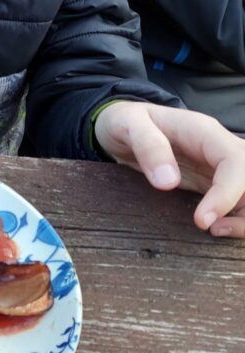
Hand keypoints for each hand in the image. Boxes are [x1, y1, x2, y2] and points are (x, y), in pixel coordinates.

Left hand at [94, 101, 244, 236]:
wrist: (120, 124)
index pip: (235, 160)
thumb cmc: (124, 121)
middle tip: (213, 229)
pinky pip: (238, 202)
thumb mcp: (125, 124)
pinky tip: (214, 228)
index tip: (202, 221)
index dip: (227, 193)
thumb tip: (168, 182)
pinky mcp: (212, 184)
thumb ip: (147, 145)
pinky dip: (236, 218)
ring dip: (244, 217)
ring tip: (215, 231)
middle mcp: (219, 149)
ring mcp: (218, 168)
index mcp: (204, 132)